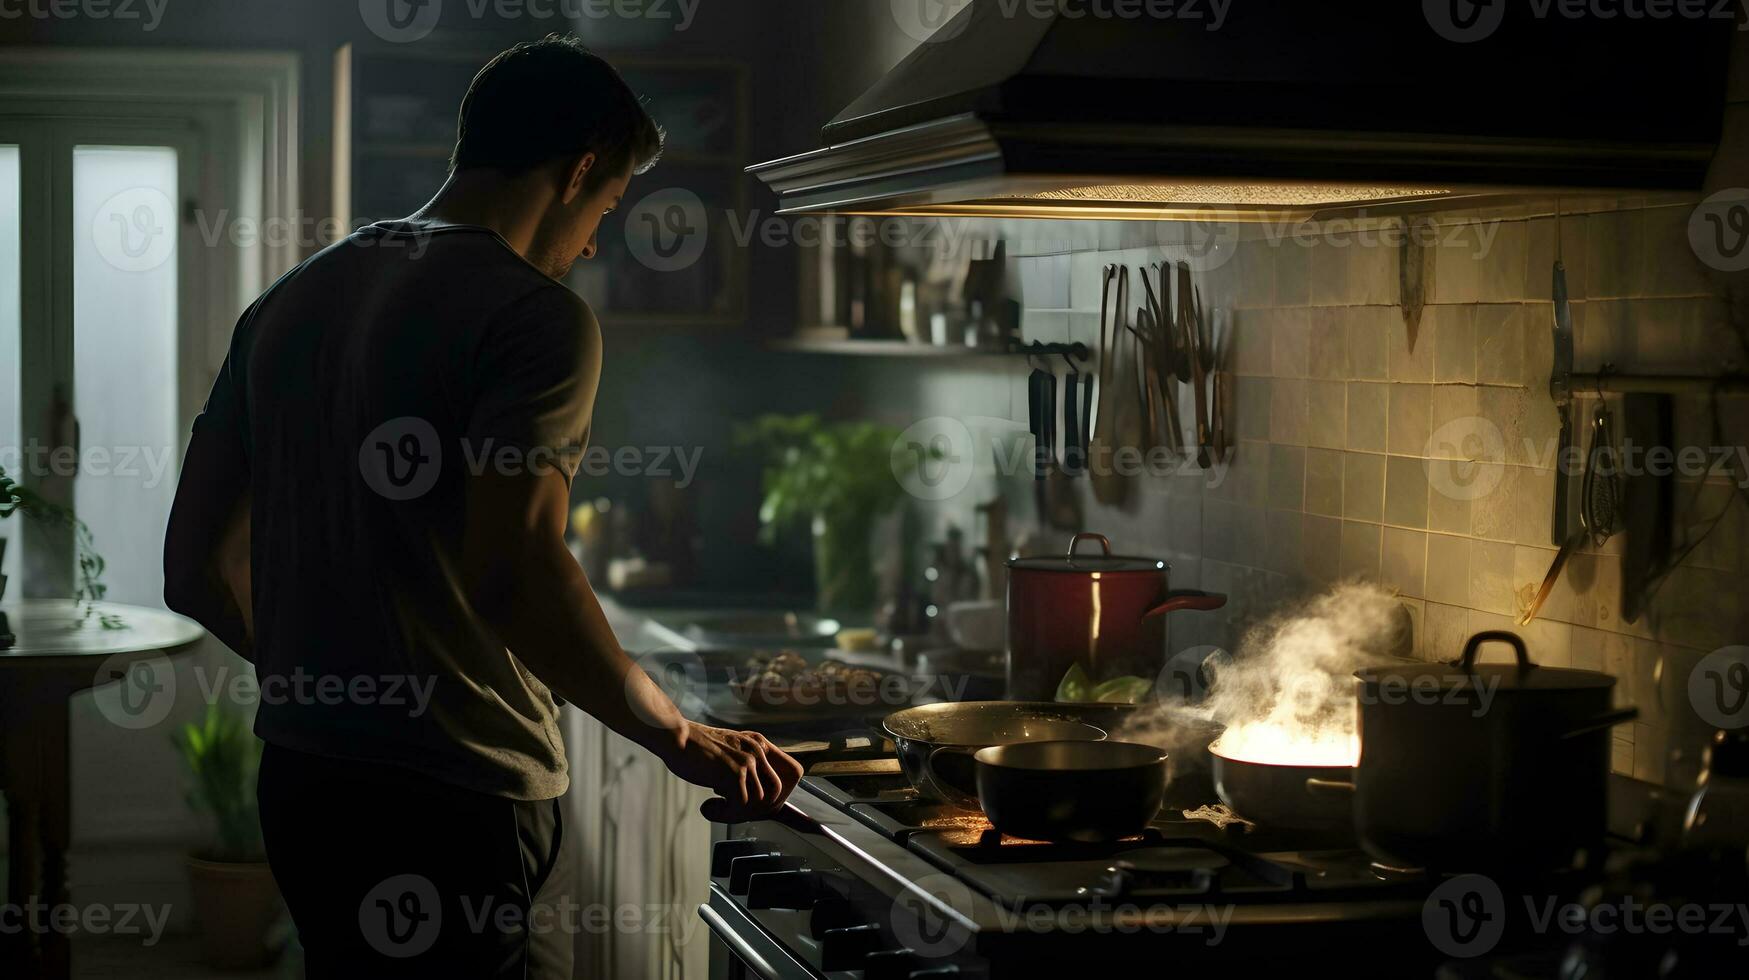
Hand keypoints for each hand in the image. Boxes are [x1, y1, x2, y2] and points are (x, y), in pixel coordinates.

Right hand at [660, 722, 803, 821]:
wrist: (676, 738)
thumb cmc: (696, 747)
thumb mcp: (730, 748)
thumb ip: (744, 762)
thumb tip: (754, 792)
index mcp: (759, 744)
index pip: (788, 774)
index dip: (778, 794)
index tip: (761, 805)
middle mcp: (758, 751)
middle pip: (775, 793)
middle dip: (758, 808)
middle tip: (734, 809)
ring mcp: (748, 762)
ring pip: (756, 802)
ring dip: (738, 811)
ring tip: (718, 806)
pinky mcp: (734, 774)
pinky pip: (740, 806)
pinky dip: (725, 813)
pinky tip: (709, 806)